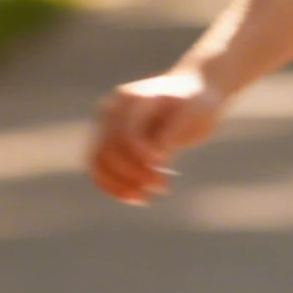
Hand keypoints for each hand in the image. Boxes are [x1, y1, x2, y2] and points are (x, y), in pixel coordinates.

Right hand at [89, 67, 221, 203]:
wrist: (191, 94)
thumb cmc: (195, 104)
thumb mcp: (191, 115)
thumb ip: (170, 134)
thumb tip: (153, 161)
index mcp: (132, 98)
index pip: (126, 134)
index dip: (141, 157)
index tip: (163, 168)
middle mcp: (112, 109)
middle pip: (108, 150)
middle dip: (132, 174)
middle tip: (162, 186)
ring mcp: (105, 124)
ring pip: (97, 161)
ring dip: (118, 184)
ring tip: (145, 198)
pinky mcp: (107, 140)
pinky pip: (98, 167)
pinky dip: (112, 185)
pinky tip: (134, 197)